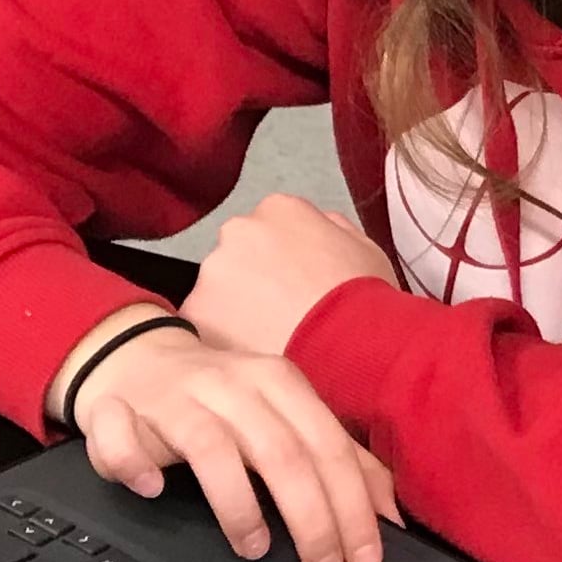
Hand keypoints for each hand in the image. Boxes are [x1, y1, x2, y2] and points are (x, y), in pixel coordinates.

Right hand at [65, 320, 400, 561]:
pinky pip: (123, 435)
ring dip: (237, 504)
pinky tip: (151, 490)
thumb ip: (336, 458)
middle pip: (281, 453)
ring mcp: (176, 397)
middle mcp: (233, 385)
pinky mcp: (120, 409)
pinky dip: (135, 463)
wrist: (137, 360)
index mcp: (280, 383)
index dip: (352, 506)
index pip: (328, 447)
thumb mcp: (285, 416)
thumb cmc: (222, 400)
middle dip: (311, 518)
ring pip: (212, 447)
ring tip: (255, 549)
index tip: (366, 557)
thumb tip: (390, 513)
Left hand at [184, 193, 400, 360]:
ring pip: (216, 291)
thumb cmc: (362, 300)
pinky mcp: (196, 311)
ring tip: (270, 339)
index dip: (281, 261)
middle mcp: (239, 230)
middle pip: (237, 256)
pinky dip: (221, 340)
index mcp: (280, 208)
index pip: (269, 228)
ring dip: (234, 311)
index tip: (292, 283)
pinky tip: (254, 352)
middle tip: (281, 314)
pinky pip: (202, 325)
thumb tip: (318, 228)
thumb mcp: (365, 247)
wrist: (349, 343)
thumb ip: (330, 228)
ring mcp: (213, 270)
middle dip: (252, 282)